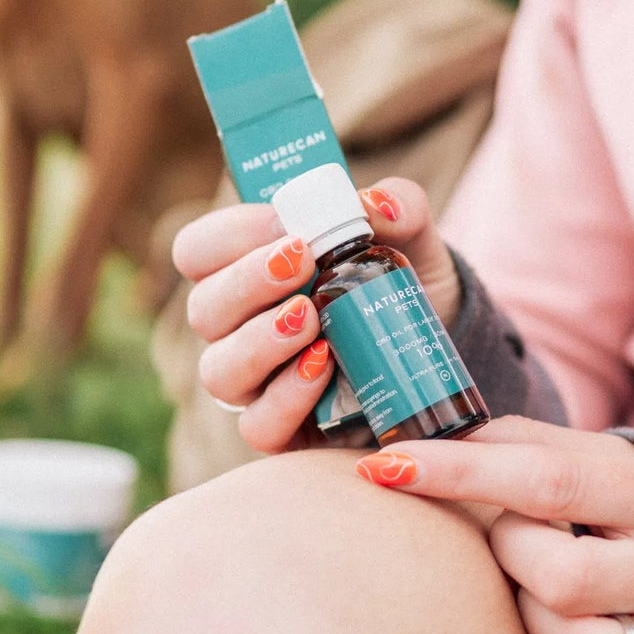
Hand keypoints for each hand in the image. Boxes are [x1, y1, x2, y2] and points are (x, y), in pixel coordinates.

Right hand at [171, 176, 460, 455]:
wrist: (436, 346)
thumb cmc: (397, 280)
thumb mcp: (409, 235)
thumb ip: (399, 206)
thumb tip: (377, 205)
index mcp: (245, 270)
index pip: (197, 250)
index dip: (228, 234)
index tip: (285, 225)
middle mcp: (238, 327)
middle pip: (201, 309)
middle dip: (247, 282)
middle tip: (302, 262)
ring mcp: (257, 382)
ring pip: (218, 371)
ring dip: (260, 340)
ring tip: (310, 318)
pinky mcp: (285, 428)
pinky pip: (259, 424)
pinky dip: (288, 395)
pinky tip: (324, 366)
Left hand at [354, 417, 633, 633]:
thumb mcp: (615, 463)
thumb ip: (533, 448)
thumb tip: (435, 439)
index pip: (551, 479)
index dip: (461, 471)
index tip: (388, 464)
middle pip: (555, 574)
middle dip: (509, 552)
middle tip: (517, 538)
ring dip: (529, 615)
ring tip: (543, 589)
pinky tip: (569, 633)